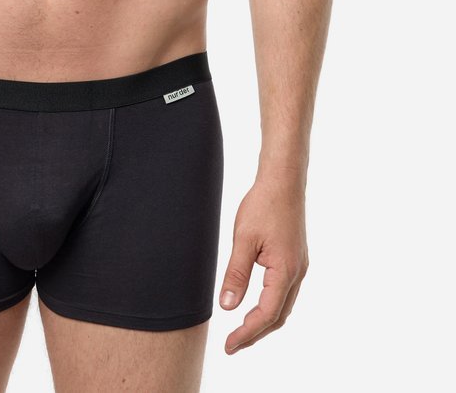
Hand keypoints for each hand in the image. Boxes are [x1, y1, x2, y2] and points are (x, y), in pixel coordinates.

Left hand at [218, 178, 308, 353]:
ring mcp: (299, 266)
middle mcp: (297, 273)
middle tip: (233, 344)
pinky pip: (285, 291)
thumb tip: (227, 306)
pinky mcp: (296, 258)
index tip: (229, 345)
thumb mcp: (243, 240)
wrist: (283, 181)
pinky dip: (271, 305)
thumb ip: (236, 274)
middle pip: (278, 316)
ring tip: (242, 329)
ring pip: (284, 305)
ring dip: (264, 320)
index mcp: (285, 271)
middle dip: (256, 333)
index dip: (247, 333)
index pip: (266, 315)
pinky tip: (257, 303)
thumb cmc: (264, 205)